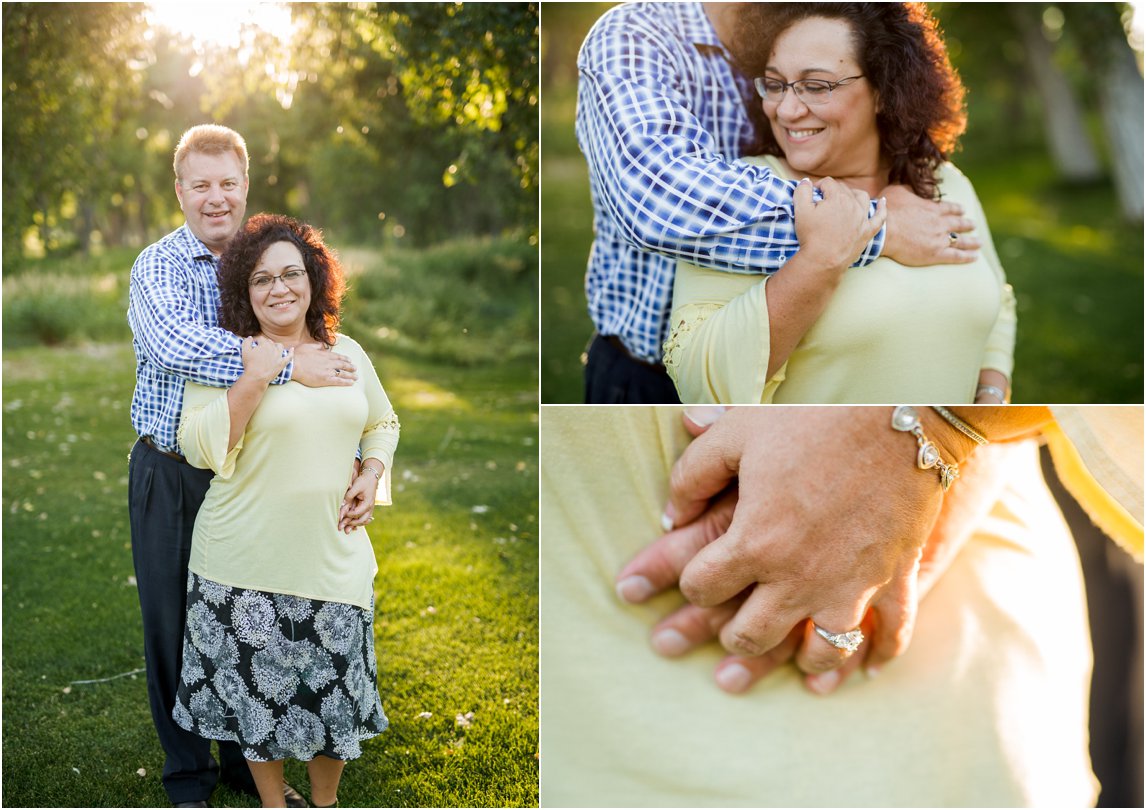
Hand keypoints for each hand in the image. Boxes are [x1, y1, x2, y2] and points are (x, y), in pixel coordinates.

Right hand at [240, 336, 291, 383]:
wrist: (257, 377)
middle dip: (265, 344)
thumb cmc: (250, 364)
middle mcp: (273, 348)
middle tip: (261, 349)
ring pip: (280, 346)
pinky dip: (291, 352)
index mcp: (264, 344)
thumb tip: (250, 337)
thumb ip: (246, 342)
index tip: (253, 345)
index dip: (256, 341)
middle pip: (270, 342)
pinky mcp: (283, 363)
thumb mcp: (245, 351)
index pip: (260, 339)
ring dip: (276, 346)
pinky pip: (289, 356)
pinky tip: (292, 349)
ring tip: (273, 348)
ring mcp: (279, 355)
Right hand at [291, 342, 357, 387]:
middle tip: (355, 368)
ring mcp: (328, 371)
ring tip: (356, 377)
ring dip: (351, 375)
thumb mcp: (308, 346)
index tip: (350, 360)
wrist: (294, 365)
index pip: (338, 356)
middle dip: (350, 367)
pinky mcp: (326, 379)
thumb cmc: (298, 356)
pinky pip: (339, 381)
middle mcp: (329, 362)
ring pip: (343, 373)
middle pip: (343, 365)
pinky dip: (346, 382)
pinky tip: (351, 383)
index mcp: (325, 354)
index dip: (345, 358)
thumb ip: (317, 345)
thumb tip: (322, 345)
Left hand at [338, 461, 381, 532]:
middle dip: (351, 524)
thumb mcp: (355, 487)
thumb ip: (349, 496)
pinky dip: (358, 522)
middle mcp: (370, 507)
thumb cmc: (363, 481)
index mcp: (368, 503)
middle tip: (342, 527)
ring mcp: (370, 508)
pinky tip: (353, 527)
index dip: (348, 515)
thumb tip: (342, 504)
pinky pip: (364, 518)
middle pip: (362, 520)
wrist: (371, 477)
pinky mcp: (367, 508)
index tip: (341, 516)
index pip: (357, 513)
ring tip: (347, 530)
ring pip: (364, 521)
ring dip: (355, 525)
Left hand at [639, 408, 976, 663]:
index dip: (690, 583)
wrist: (902, 415)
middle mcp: (798, 578)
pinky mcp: (895, 580)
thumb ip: (693, 474)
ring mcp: (850, 586)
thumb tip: (670, 514)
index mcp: (754, 542)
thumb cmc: (813, 420)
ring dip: (797, 656)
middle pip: (749, 635)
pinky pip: (888, 637)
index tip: (696, 575)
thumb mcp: (738, 433)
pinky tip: (866, 668)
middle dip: (730, 634)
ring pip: (816, 652)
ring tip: (788, 649)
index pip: (701, 588)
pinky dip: (876, 655)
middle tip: (728, 627)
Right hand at [794, 177, 886, 275]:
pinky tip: (883, 202)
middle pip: (844, 189)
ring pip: (862, 198)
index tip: (811, 194)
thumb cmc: (811, 236)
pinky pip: (880, 217)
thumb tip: (807, 181)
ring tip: (845, 198)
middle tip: (822, 201)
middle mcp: (853, 204)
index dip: (818, 186)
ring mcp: (863, 218)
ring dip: (854, 194)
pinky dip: (882, 208)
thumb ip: (802, 191)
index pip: (828, 183)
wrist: (824, 260)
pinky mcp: (868, 231)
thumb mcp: (801, 211)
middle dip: (832, 191)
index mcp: (837, 197)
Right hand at [880, 184, 979, 265]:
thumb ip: (908, 188)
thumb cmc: (888, 211)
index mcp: (932, 208)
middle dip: (967, 224)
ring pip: (960, 240)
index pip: (949, 208)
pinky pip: (956, 255)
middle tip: (973, 225)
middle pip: (958, 224)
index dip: (957, 209)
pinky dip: (967, 256)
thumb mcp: (897, 191)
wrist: (886, 230)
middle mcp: (939, 223)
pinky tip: (975, 257)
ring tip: (979, 243)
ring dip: (971, 241)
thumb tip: (911, 187)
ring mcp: (940, 239)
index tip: (963, 210)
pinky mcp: (936, 254)